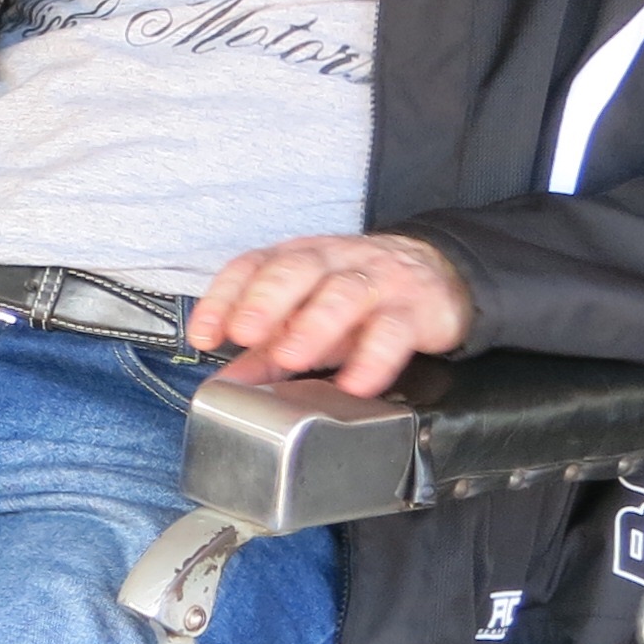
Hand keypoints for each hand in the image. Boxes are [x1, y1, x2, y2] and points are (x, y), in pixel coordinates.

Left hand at [187, 233, 469, 398]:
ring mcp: (376, 281)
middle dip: (266, 300)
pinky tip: (356, 383)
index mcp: (298, 260)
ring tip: (292, 357)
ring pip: (344, 292)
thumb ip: (263, 352)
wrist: (440, 276)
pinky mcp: (415, 308)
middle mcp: (334, 262)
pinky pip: (394, 330)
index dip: (224, 298)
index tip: (204, 334)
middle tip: (245, 333)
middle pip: (297, 269)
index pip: (254, 266)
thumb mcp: (306, 320)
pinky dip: (373, 358)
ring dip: (315, 324)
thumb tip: (224, 383)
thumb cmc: (358, 301)